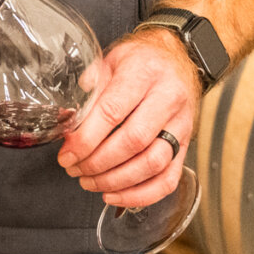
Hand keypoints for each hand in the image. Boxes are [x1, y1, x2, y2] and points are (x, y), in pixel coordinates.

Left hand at [56, 30, 197, 207]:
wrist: (177, 59)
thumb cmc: (140, 61)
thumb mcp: (111, 59)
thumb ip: (90, 84)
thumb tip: (68, 114)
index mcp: (145, 73)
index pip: (114, 112)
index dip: (86, 138)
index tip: (67, 152)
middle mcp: (168, 99)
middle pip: (134, 141)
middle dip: (98, 163)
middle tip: (74, 168)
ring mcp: (181, 125)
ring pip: (153, 164)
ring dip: (116, 181)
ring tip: (89, 181)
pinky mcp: (186, 146)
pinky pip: (168, 180)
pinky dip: (140, 195)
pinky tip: (115, 195)